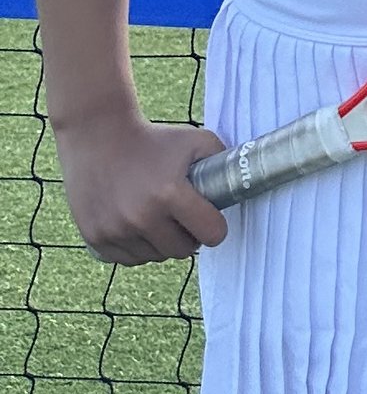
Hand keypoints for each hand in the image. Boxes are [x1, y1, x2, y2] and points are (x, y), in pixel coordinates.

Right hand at [57, 118, 229, 264]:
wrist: (98, 134)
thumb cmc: (154, 139)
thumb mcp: (196, 141)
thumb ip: (224, 163)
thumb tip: (244, 185)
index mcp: (170, 195)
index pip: (211, 234)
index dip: (215, 226)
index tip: (209, 217)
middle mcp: (141, 217)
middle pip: (183, 250)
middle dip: (188, 236)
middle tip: (182, 217)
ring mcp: (115, 230)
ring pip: (154, 257)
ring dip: (161, 243)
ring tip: (157, 218)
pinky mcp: (94, 237)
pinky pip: (127, 259)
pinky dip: (135, 248)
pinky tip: (136, 225)